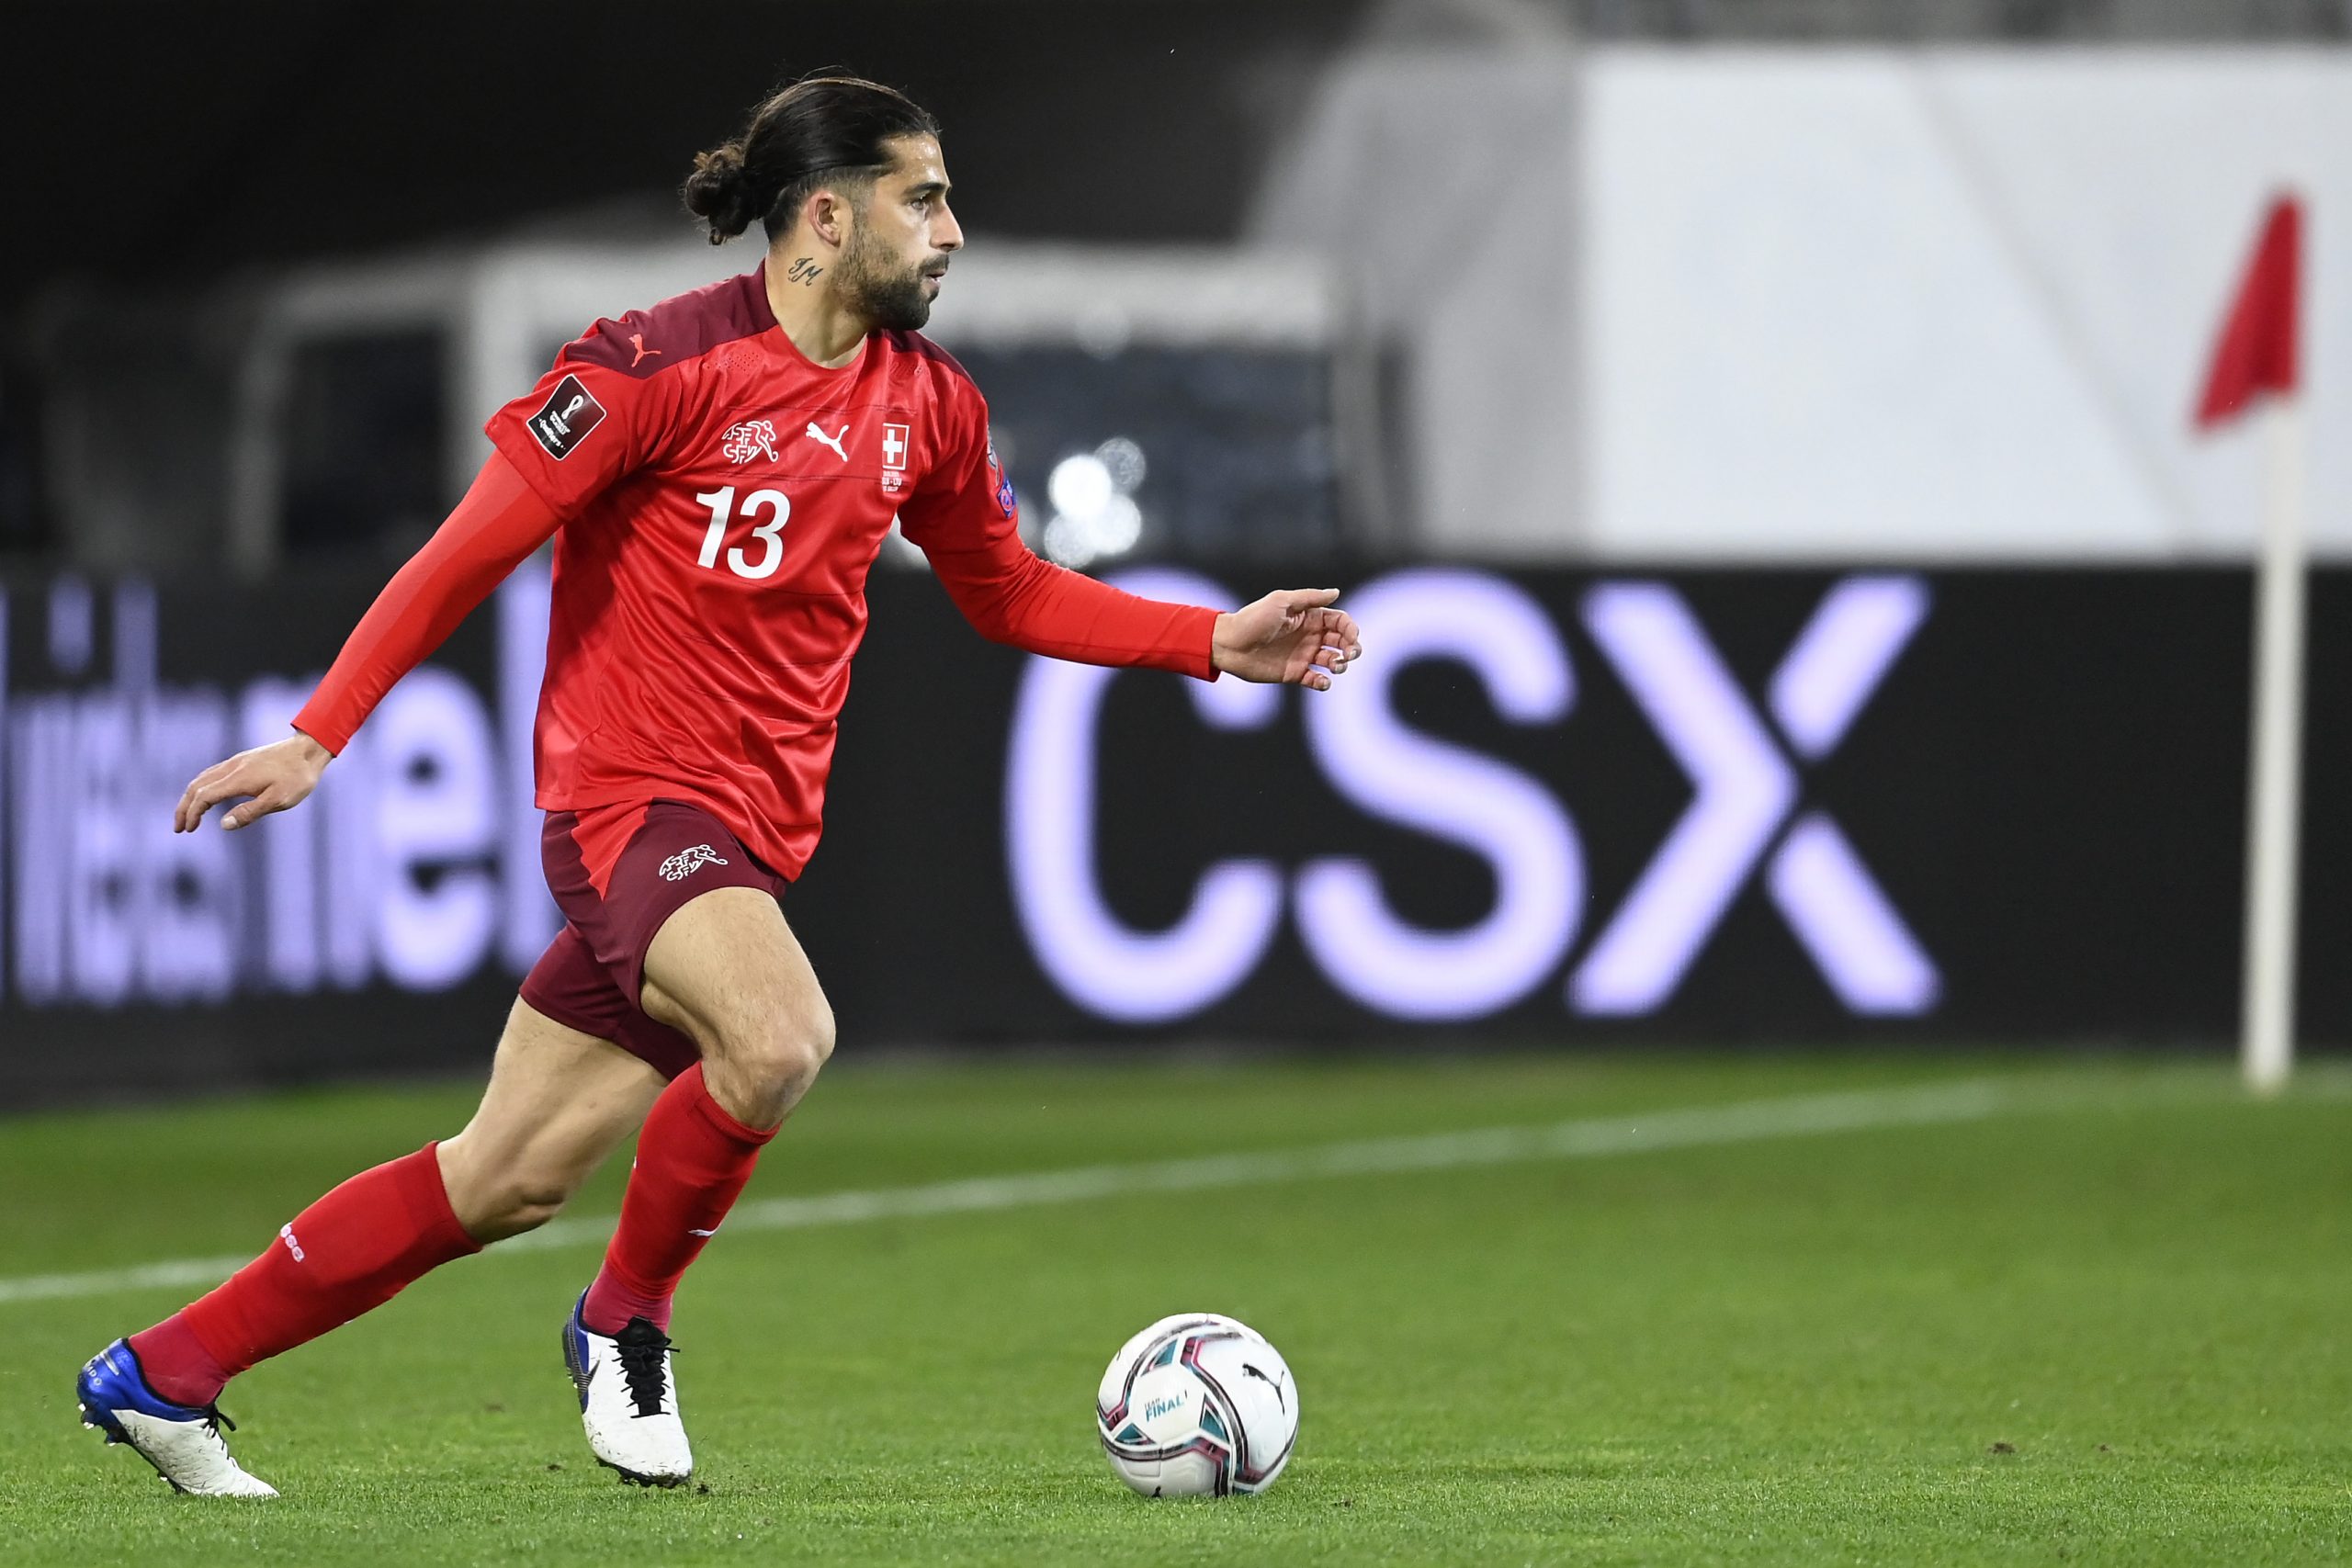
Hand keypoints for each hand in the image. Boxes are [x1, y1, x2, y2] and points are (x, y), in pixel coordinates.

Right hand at [175, 733, 333, 832]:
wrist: (309, 749)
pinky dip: (201, 787)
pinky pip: (212, 773)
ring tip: (188, 815)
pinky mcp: (242, 760)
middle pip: (196, 787)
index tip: (187, 830)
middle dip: (184, 808)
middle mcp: (232, 768)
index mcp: (238, 779)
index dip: (192, 814)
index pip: (203, 797)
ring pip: (202, 779)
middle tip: (178, 828)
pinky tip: (206, 796)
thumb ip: (250, 812)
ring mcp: (236, 762)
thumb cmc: (298, 777)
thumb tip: (222, 825)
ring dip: (190, 797)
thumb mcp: (279, 800)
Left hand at [1212, 588, 1362, 690]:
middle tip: (1349, 655)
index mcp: (1309, 617)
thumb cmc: (1253, 618)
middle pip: (1341, 641)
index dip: (1350, 628)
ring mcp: (1302, 655)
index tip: (1352, 638)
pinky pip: (1316, 679)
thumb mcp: (1281, 602)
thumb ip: (1309, 598)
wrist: (1229, 644)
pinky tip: (1322, 681)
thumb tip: (1336, 592)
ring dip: (1340, 665)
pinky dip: (1324, 682)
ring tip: (1335, 666)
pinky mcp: (1294, 673)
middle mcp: (1309, 636)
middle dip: (1351, 648)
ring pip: (1333, 661)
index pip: (1339, 621)